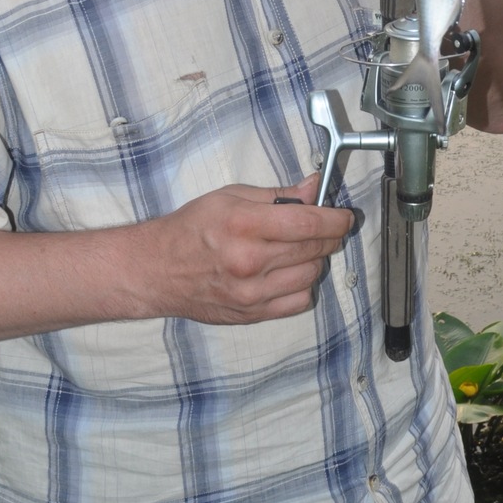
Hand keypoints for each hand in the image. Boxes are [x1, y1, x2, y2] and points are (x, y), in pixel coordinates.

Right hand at [135, 175, 353, 324]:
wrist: (157, 270)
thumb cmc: (191, 229)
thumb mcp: (229, 197)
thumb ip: (277, 194)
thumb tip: (314, 188)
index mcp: (244, 225)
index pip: (308, 222)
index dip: (336, 219)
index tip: (344, 217)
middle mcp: (250, 261)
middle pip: (315, 249)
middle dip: (328, 236)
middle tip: (324, 228)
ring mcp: (252, 292)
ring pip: (311, 275)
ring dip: (314, 260)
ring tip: (297, 250)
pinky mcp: (252, 314)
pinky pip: (299, 301)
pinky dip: (302, 286)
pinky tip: (287, 273)